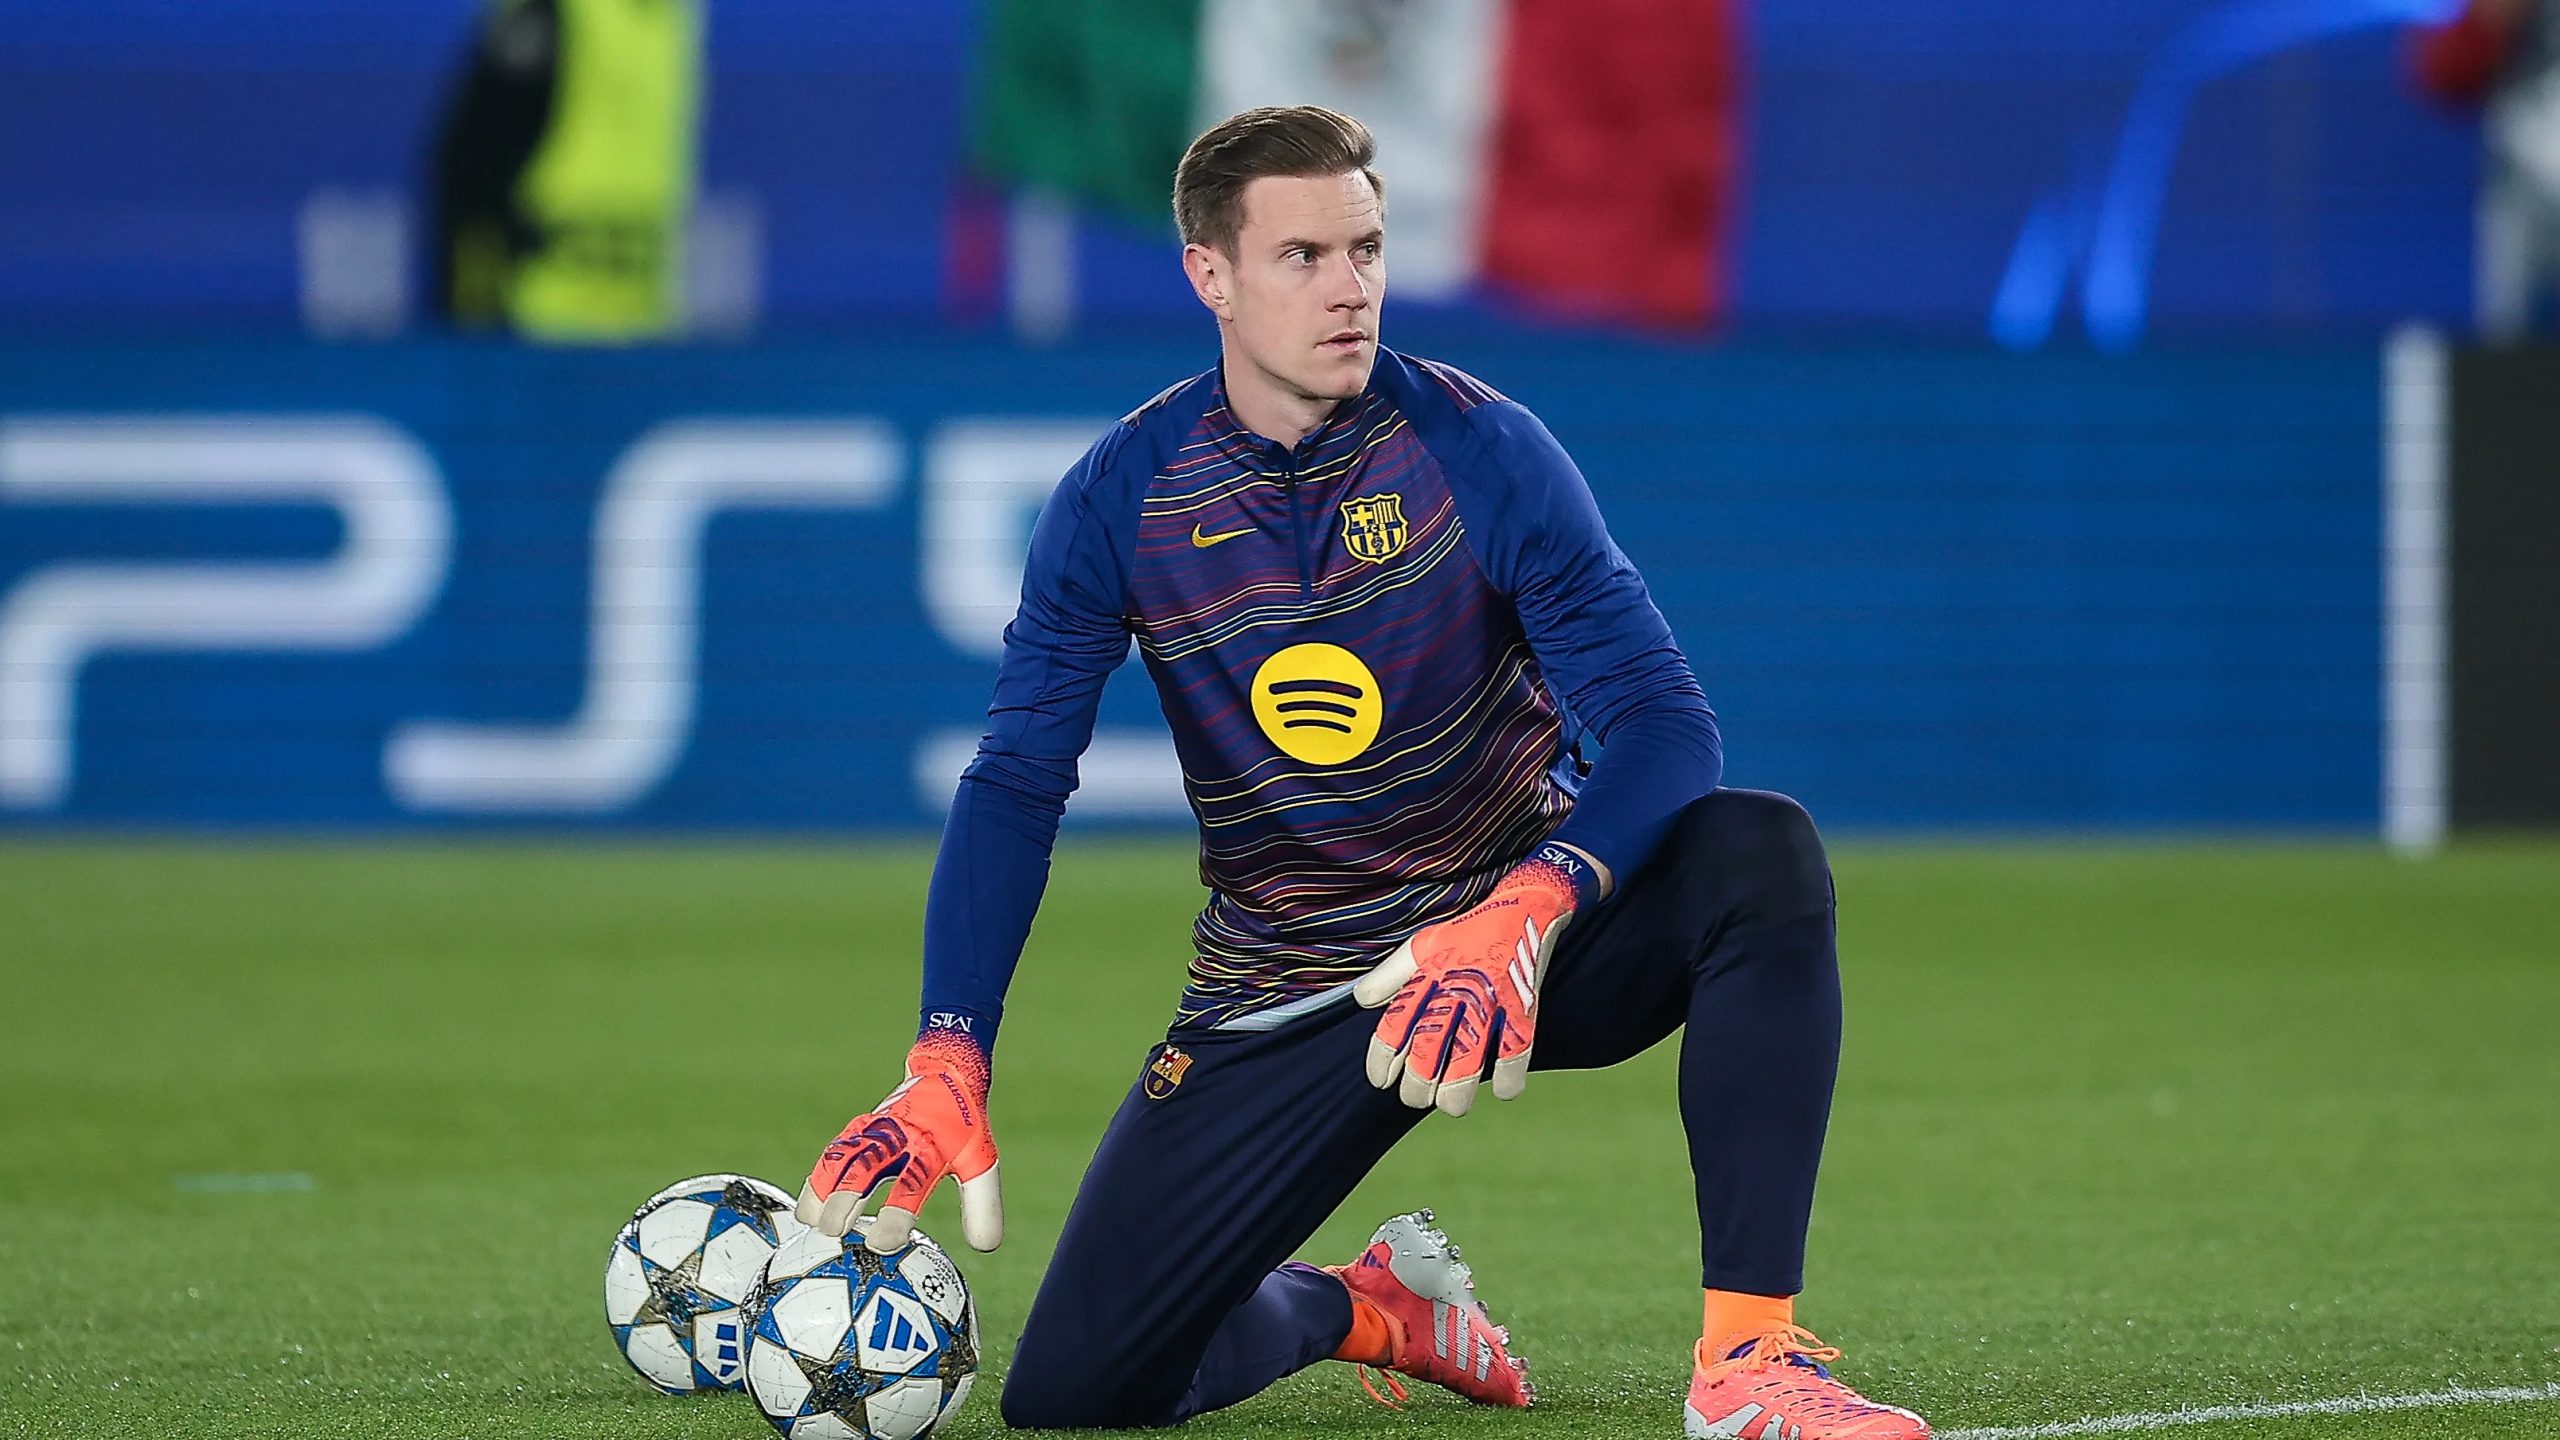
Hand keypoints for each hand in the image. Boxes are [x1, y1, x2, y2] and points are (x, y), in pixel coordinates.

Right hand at [796, 1031, 1002, 1253]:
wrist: (945, 1075)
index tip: (881, 1244)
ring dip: (822, 1190)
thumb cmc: (962, 1128)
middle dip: (845, 1201)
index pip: (911, 1186)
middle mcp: (896, 1138)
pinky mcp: (858, 1129)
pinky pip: (831, 1155)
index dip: (894, 1217)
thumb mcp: (980, 1161)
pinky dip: (817, 1180)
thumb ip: (982, 1204)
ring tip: (811, 1223)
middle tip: (834, 1232)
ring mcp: (873, 1131)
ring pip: (839, 1159)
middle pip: (864, 1170)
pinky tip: (808, 1209)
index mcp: (929, 1149)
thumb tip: (985, 1248)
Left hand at [1353, 857, 1579, 1116]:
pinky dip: (1508, 1081)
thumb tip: (1360, 1000)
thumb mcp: (1423, 944)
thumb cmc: (1469, 931)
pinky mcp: (1525, 1011)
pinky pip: (1516, 1056)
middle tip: (1415, 1095)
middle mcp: (1455, 993)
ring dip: (1454, 1095)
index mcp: (1427, 977)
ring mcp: (1491, 1005)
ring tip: (1449, 1104)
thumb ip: (1390, 975)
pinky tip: (1502, 1089)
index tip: (1379, 1080)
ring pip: (1465, 1066)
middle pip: (1425, 1056)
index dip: (1381, 1061)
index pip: (1393, 1028)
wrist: (1526, 908)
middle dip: (1415, 1087)